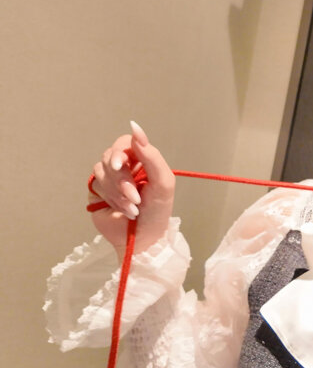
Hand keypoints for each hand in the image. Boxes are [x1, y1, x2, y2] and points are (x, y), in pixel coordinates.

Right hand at [89, 121, 174, 256]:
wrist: (143, 240)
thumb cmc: (157, 211)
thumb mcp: (163, 183)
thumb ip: (151, 155)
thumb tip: (134, 127)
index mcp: (141, 160)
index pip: (124, 143)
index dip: (119, 152)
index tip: (119, 163)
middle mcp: (124, 166)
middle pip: (109, 156)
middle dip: (122, 179)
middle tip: (135, 197)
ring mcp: (108, 179)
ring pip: (101, 171)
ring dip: (118, 192)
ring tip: (133, 208)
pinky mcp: (96, 192)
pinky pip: (95, 185)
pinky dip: (111, 199)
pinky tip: (122, 211)